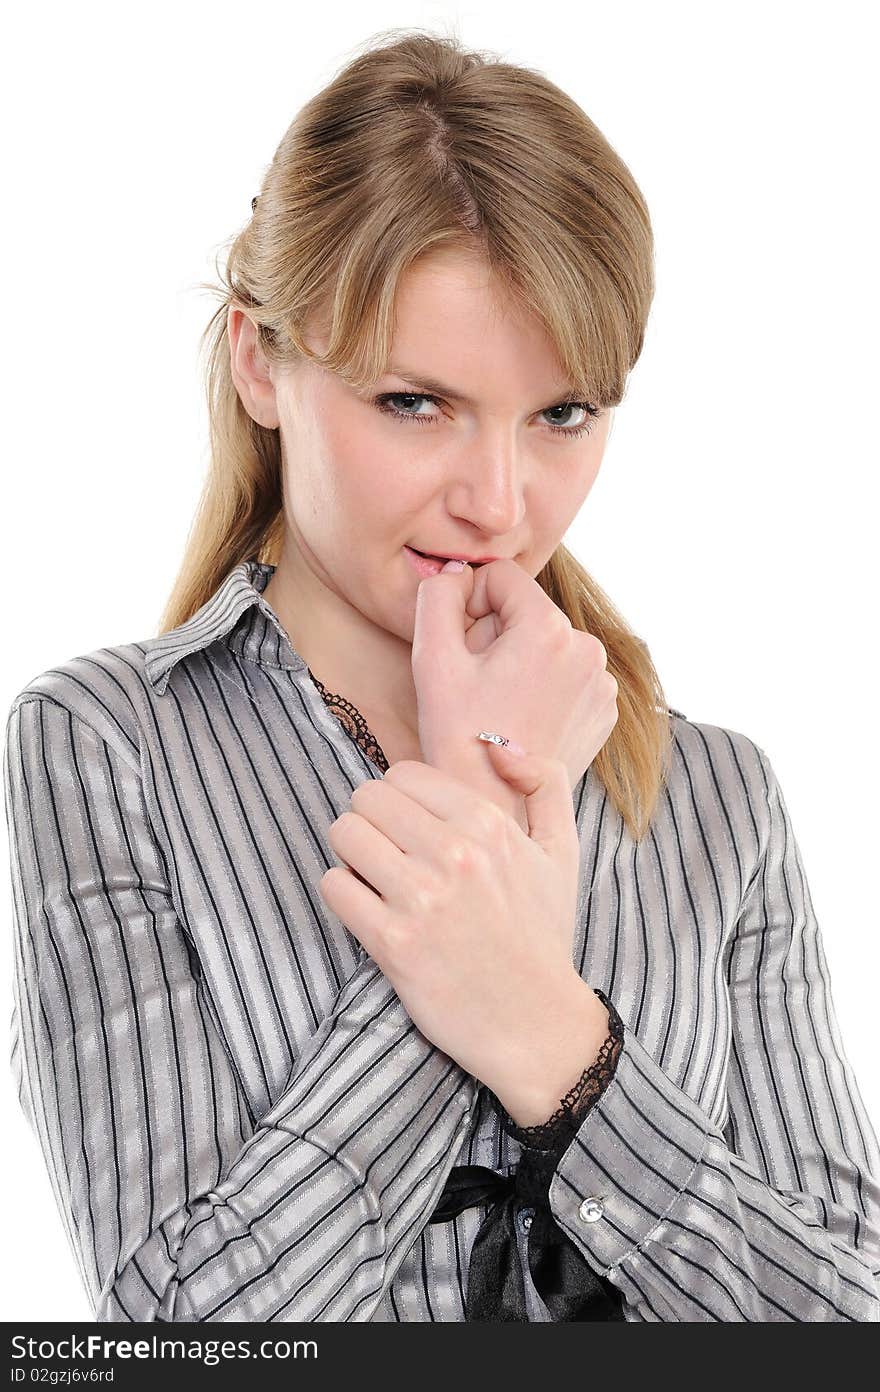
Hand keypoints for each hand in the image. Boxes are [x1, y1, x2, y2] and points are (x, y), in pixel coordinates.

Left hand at [317, 743, 582, 1092]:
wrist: (535, 1023)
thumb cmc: (543, 936)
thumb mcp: (562, 850)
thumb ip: (545, 781)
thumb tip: (494, 745)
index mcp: (488, 825)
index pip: (403, 775)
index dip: (399, 798)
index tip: (410, 827)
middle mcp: (454, 854)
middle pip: (366, 798)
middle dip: (370, 821)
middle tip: (387, 852)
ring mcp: (421, 899)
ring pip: (344, 834)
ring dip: (351, 854)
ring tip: (374, 878)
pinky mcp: (392, 943)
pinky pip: (335, 886)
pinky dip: (342, 894)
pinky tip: (367, 909)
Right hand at [411, 560, 618, 792]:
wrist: (495, 807)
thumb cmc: (459, 737)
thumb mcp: (432, 659)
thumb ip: (437, 595)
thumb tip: (457, 573)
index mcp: (550, 628)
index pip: (501, 577)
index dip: (468, 603)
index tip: (459, 647)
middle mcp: (588, 649)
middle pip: (525, 612)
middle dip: (494, 636)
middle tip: (474, 685)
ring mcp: (601, 684)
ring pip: (544, 644)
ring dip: (517, 662)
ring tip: (497, 706)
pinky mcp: (604, 711)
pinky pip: (564, 676)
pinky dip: (540, 688)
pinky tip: (519, 721)